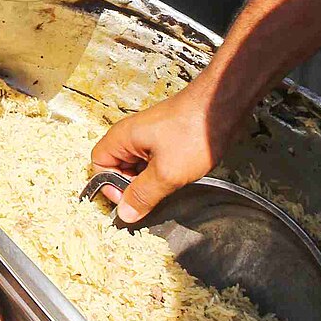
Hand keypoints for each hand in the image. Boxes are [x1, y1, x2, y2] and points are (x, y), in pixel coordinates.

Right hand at [87, 85, 227, 222]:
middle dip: (130, 186)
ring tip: (168, 186)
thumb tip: (124, 213)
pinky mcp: (166, 139)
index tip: (128, 200)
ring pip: (137, 166)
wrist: (222, 106)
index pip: (98, 165)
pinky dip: (161, 173)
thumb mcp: (166, 173)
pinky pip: (153, 161)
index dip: (109, 185)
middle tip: (150, 197)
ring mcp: (149, 136)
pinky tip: (178, 178)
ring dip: (148, 181)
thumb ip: (143, 195)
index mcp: (122, 138)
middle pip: (117, 167)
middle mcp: (131, 135)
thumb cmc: (194, 130)